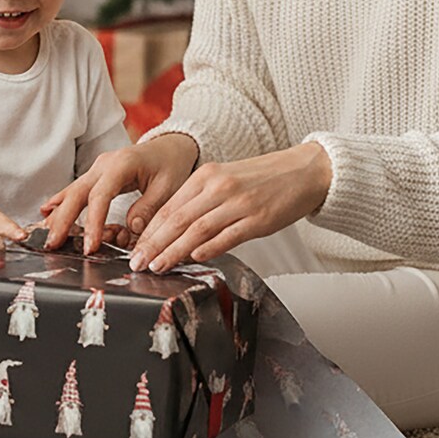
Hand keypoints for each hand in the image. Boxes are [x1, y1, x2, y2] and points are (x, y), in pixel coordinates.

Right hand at [41, 134, 199, 253]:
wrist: (170, 147)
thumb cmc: (170, 165)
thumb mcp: (168, 187)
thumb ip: (148, 207)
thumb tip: (131, 229)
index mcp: (122, 164)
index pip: (100, 196)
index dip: (92, 222)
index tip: (90, 247)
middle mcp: (104, 164)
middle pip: (77, 193)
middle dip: (63, 220)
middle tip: (54, 245)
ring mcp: (97, 169)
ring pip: (72, 192)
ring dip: (58, 215)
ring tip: (46, 237)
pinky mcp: (95, 176)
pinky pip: (74, 190)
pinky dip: (60, 202)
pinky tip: (46, 214)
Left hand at [128, 142, 332, 273]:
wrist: (304, 171)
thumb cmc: (264, 179)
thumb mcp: (226, 181)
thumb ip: (201, 202)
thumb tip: (174, 232)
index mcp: (207, 176)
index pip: (169, 206)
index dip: (149, 231)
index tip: (134, 249)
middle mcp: (219, 187)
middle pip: (177, 218)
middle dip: (154, 244)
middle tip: (137, 263)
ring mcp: (239, 202)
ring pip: (197, 229)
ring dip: (174, 250)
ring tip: (157, 266)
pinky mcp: (258, 218)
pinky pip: (228, 235)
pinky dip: (209, 248)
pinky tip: (195, 258)